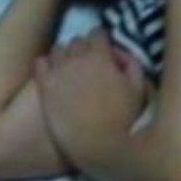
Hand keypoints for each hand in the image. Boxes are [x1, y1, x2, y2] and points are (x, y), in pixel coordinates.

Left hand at [33, 30, 148, 166]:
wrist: (94, 148)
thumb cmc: (122, 122)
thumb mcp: (139, 91)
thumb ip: (132, 64)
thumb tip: (119, 53)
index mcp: (101, 55)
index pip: (99, 33)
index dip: (103, 43)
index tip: (106, 54)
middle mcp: (77, 57)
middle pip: (78, 40)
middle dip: (85, 49)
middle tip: (90, 66)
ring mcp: (58, 70)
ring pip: (59, 49)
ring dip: (66, 56)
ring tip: (71, 71)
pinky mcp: (44, 85)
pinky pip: (41, 62)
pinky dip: (47, 65)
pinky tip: (54, 77)